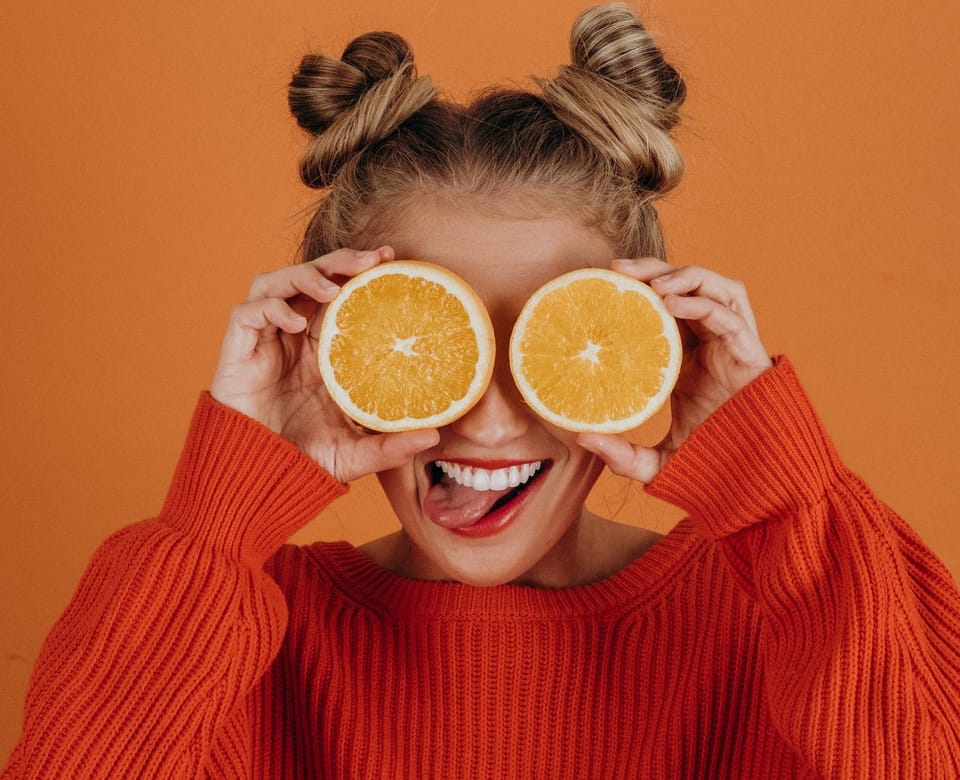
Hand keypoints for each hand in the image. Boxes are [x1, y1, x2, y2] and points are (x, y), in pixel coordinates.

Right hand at [210, 246, 438, 482]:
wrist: (257, 478)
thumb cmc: (303, 461)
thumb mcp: (356, 453)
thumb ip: (391, 446)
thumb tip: (435, 436)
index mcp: (323, 350)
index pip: (341, 294)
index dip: (360, 272)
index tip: (392, 260)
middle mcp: (293, 337)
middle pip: (312, 277)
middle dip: (340, 260)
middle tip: (373, 259)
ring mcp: (265, 340)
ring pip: (276, 282)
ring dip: (305, 276)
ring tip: (333, 288)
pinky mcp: (237, 350)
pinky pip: (248, 312)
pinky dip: (272, 308)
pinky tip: (296, 324)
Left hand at [578, 258, 772, 482]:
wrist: (753, 481)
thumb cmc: (710, 464)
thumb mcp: (656, 461)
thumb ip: (622, 454)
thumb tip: (583, 439)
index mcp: (687, 357)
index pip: (664, 307)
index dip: (638, 289)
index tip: (604, 283)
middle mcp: (711, 344)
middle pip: (687, 286)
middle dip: (655, 269)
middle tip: (618, 269)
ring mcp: (733, 346)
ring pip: (715, 288)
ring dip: (684, 276)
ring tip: (651, 283)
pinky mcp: (751, 354)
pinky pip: (729, 316)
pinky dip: (702, 303)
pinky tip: (672, 304)